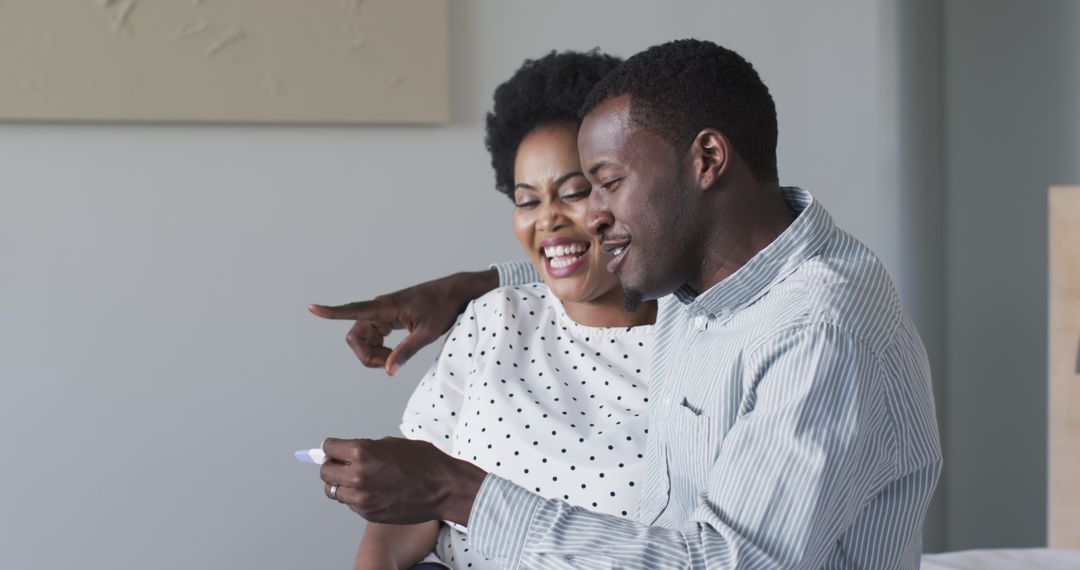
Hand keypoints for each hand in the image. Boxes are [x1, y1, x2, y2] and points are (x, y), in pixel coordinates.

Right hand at [309, 270, 497, 375]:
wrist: (456, 292)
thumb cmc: (444, 308)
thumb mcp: (427, 333)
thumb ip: (406, 352)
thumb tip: (389, 371)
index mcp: (387, 307)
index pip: (354, 309)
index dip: (331, 312)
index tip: (312, 308)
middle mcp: (380, 308)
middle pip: (356, 336)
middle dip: (366, 355)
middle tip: (390, 365)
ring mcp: (383, 312)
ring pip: (363, 338)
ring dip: (373, 354)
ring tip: (395, 359)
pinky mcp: (388, 317)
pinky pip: (373, 336)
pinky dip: (379, 348)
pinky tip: (394, 352)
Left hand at [320, 437, 486, 525]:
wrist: (444, 488)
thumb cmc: (426, 463)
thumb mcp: (394, 444)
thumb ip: (369, 448)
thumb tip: (352, 452)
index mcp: (363, 452)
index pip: (329, 447)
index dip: (332, 447)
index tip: (334, 449)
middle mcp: (358, 475)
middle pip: (325, 472)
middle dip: (332, 465)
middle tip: (341, 464)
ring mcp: (362, 498)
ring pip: (333, 491)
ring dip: (340, 484)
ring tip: (355, 480)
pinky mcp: (368, 513)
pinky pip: (350, 504)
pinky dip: (355, 497)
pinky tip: (370, 491)